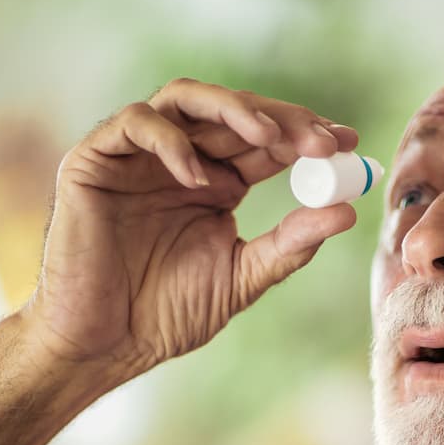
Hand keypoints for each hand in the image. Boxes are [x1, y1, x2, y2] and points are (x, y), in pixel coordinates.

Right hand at [20, 78, 359, 384]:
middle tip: (322, 142)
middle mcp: (181, 160)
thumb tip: (348, 213)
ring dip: (234, 110)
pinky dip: (171, 142)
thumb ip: (291, 245)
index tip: (348, 144)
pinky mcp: (94, 161)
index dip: (306, 135)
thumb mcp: (243, 277)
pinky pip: (134, 125)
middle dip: (283, 120)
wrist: (102, 345)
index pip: (267, 142)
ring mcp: (138, 156)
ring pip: (186, 98)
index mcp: (217, 182)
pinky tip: (202, 179)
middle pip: (236, 112)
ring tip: (272, 138)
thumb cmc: (166, 316)